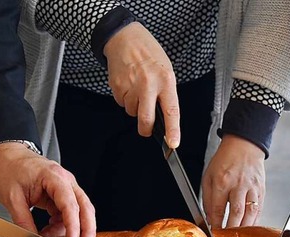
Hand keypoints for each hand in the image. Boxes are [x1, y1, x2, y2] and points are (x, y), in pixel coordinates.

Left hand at [0, 143, 96, 236]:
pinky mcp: (63, 195)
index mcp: (54, 177)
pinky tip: (50, 232)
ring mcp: (67, 187)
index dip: (73, 227)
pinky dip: (63, 226)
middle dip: (88, 232)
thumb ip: (23, 220)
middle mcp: (66, 181)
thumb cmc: (10, 170)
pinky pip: (70, 213)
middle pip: (85, 208)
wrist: (8, 156)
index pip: (70, 205)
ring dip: (73, 231)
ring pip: (81, 212)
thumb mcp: (11, 197)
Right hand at [104, 22, 179, 148]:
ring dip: (135, 107)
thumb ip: (166, 94)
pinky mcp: (117, 87)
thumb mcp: (166, 71)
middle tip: (147, 129)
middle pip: (146, 119)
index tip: (172, 144)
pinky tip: (128, 85)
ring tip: (137, 89)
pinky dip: (125, 99)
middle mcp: (148, 84)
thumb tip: (164, 119)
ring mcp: (131, 86)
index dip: (172, 130)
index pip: (171, 111)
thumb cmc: (149, 55)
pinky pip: (122, 104)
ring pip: (132, 112)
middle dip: (146, 129)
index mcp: (165, 80)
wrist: (125, 38)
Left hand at [202, 135, 265, 228]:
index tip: (213, 233)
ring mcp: (252, 187)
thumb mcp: (208, 176)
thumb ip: (207, 198)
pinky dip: (254, 221)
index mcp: (222, 181)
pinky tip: (249, 228)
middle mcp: (238, 184)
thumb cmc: (224, 160)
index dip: (215, 223)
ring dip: (244, 228)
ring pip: (250, 213)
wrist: (244, 146)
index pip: (218, 208)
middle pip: (236, 213)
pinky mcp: (261, 189)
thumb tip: (210, 218)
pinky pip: (259, 209)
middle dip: (230, 229)